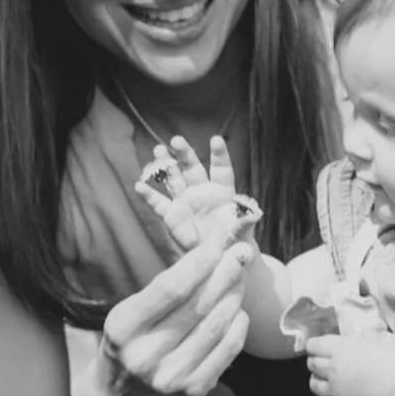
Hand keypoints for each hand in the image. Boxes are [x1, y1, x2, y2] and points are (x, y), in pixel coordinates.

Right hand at [95, 237, 252, 395]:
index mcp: (123, 328)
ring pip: (217, 325)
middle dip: (225, 273)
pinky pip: (228, 349)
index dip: (200, 262)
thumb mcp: (129, 315)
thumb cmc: (129, 346)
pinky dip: (237, 323)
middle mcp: (145, 355)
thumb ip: (162, 290)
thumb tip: (210, 251)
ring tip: (239, 277)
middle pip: (199, 304)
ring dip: (234, 295)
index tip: (218, 244)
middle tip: (241, 253)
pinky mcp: (194, 390)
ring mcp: (171, 376)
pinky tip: (237, 310)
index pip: (170, 288)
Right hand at [134, 136, 259, 255]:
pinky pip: (158, 203)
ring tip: (158, 150)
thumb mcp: (241, 232)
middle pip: (192, 168)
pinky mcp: (172, 215)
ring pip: (173, 179)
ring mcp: (185, 201)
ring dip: (165, 165)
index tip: (216, 140)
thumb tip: (255, 214)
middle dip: (184, 154)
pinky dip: (148, 195)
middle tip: (176, 140)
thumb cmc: (234, 240)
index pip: (221, 169)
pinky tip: (139, 185)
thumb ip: (244, 222)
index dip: (219, 155)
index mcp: (222, 191)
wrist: (217, 255)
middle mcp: (202, 191)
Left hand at [305, 334, 394, 395]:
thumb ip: (350, 341)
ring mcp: (336, 390)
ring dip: (319, 380)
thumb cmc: (392, 359)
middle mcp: (334, 369)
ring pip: (313, 384)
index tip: (321, 348)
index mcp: (340, 349)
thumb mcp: (370, 341)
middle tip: (329, 362)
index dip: (316, 346)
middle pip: (311, 364)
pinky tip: (335, 394)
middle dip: (318, 361)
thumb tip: (340, 341)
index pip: (312, 346)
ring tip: (331, 378)